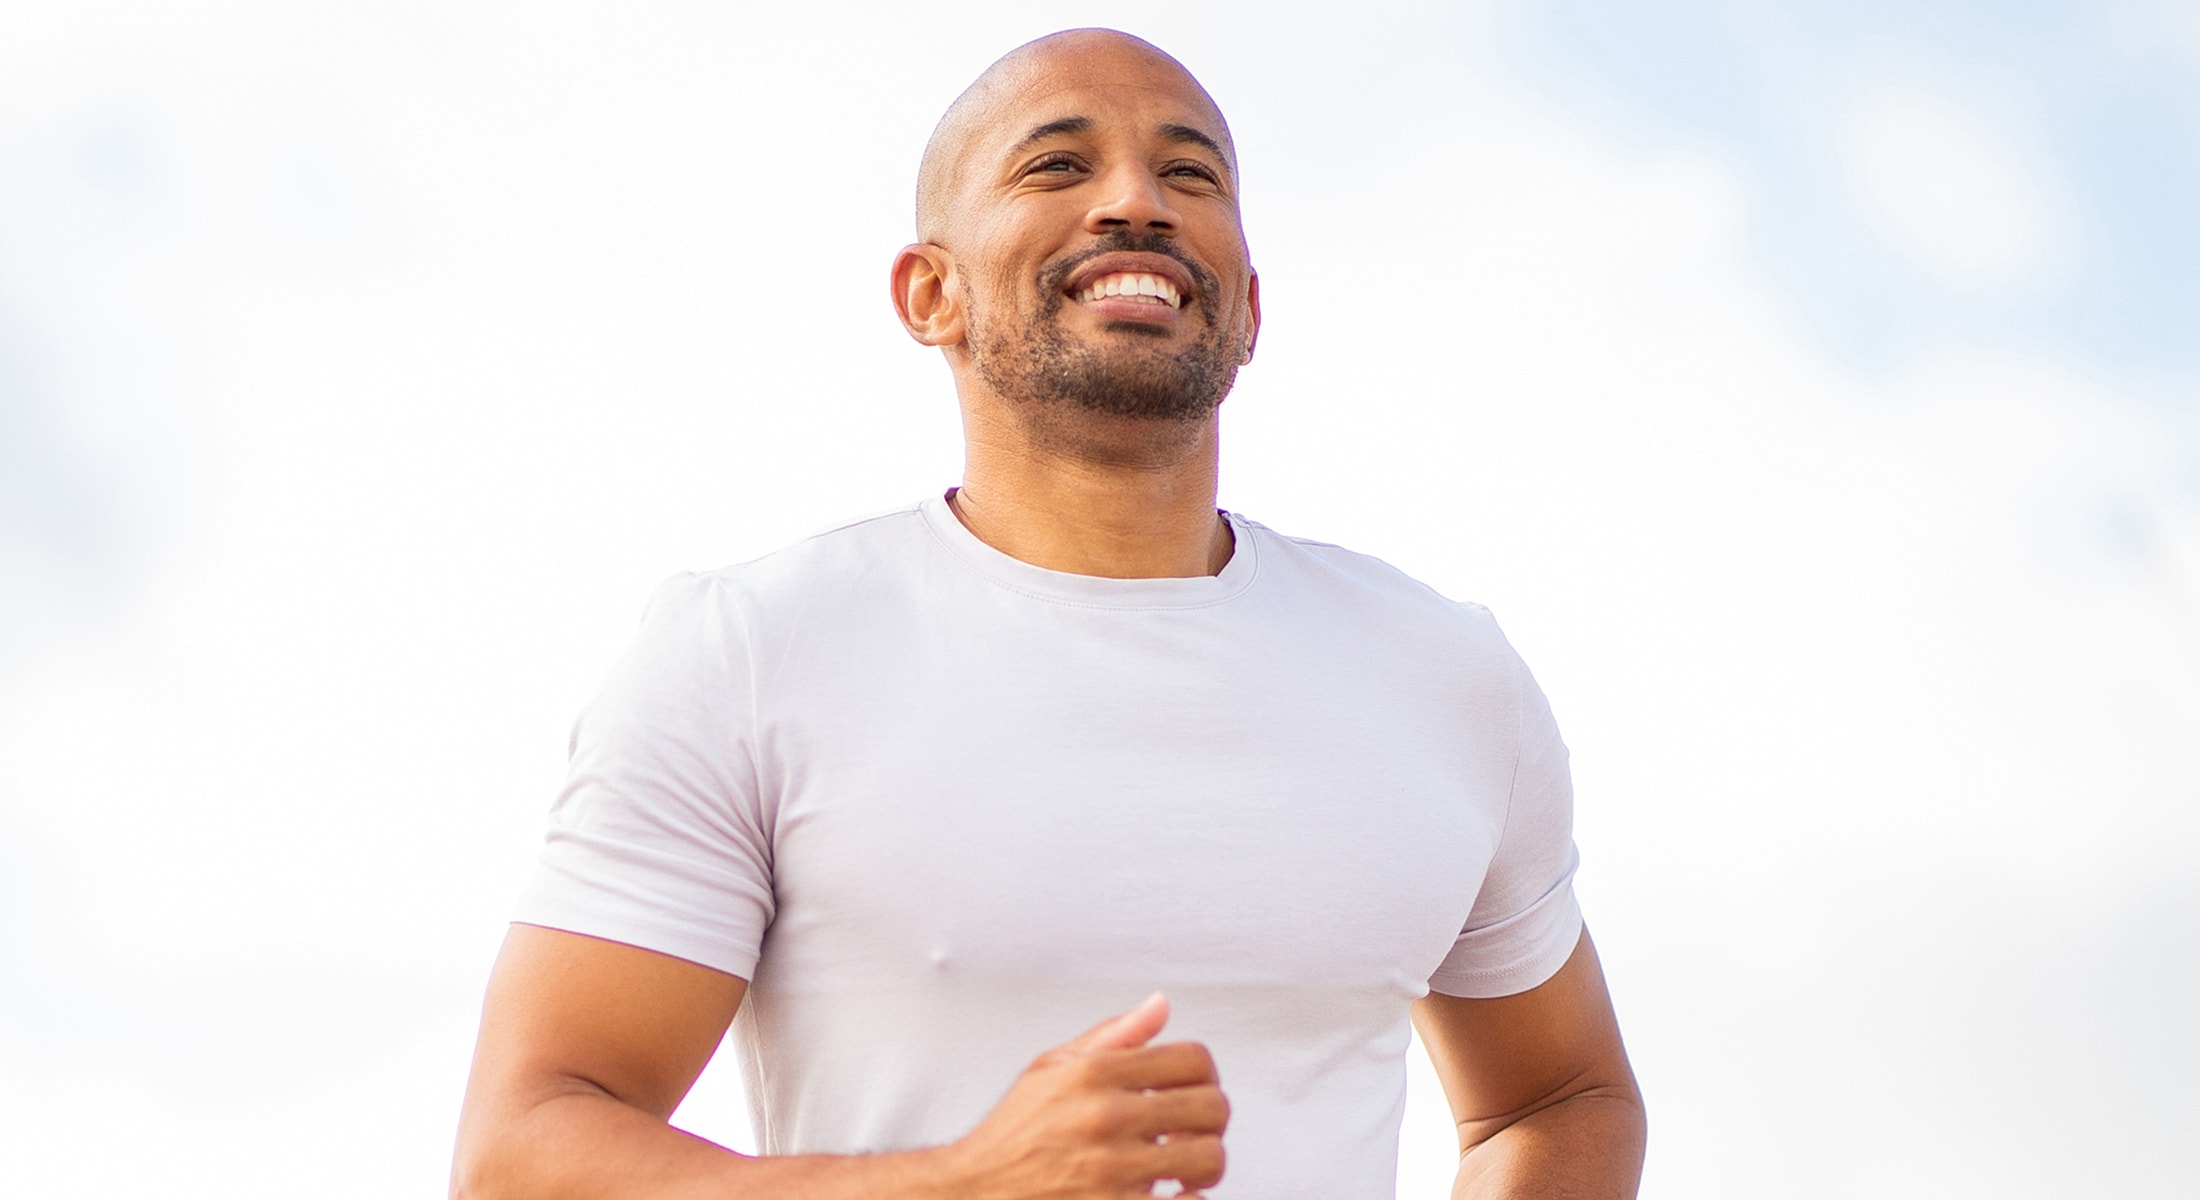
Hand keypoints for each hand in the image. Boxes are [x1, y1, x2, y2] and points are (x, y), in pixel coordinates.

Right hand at [939, 992, 1229, 1198]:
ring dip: (1204, 1164)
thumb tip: (1159, 1006)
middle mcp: (1106, 1116)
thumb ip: (1113, 1036)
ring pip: (1208, 1158)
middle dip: (1211, 1120)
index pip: (1193, 1058)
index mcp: (1094, 1073)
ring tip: (1183, 1167)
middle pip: (1212, 1106)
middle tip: (1193, 1131)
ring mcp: (1112, 1169)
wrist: (972, 1191)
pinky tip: (1173, 1196)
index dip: (1205, 1075)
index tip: (1195, 1089)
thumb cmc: (1012, 1135)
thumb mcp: (1050, 1068)